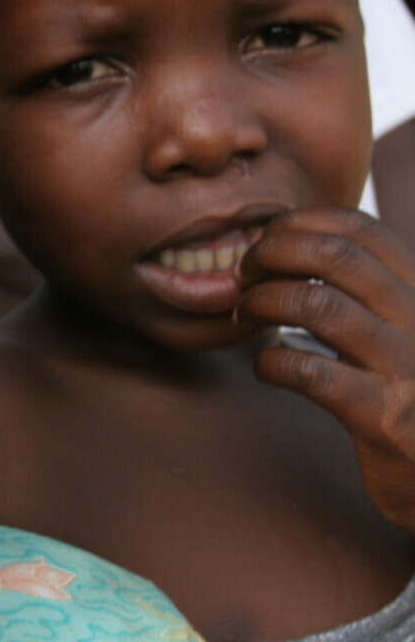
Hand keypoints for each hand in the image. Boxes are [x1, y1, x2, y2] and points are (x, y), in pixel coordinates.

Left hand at [237, 206, 414, 532]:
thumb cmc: (414, 396)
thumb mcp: (405, 333)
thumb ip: (368, 295)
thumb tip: (293, 251)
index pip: (362, 230)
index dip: (301, 224)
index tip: (266, 240)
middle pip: (335, 256)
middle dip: (273, 254)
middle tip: (244, 273)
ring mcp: (406, 367)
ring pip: (318, 306)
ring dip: (263, 302)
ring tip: (244, 315)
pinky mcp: (383, 417)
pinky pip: (310, 372)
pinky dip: (271, 362)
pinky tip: (266, 367)